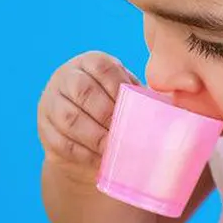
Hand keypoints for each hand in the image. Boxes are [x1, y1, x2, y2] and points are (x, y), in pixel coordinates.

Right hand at [37, 52, 139, 182]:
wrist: (87, 133)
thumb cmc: (117, 110)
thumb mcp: (128, 95)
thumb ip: (145, 96)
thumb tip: (178, 102)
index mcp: (89, 62)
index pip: (102, 69)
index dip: (118, 88)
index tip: (133, 109)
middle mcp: (66, 77)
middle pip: (82, 91)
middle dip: (105, 114)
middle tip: (123, 133)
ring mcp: (51, 102)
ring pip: (69, 118)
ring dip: (94, 136)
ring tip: (112, 149)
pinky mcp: (44, 129)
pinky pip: (61, 142)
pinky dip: (82, 153)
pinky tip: (98, 160)